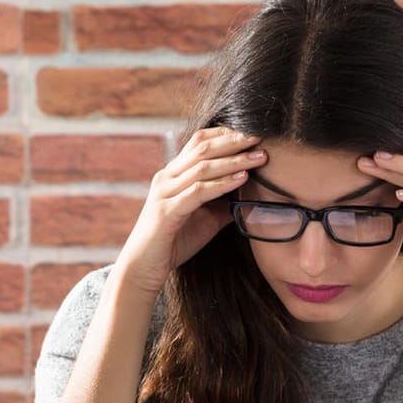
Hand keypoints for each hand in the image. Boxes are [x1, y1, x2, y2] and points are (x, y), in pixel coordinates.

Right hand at [113, 127, 262, 298]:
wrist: (143, 267)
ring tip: (259, 157)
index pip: (199, 142)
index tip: (252, 134)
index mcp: (173, 175)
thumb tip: (249, 198)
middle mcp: (166, 178)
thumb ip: (222, 204)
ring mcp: (165, 193)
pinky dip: (223, 183)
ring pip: (202, 167)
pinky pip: (198, 192)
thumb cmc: (173, 242)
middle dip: (234, 141)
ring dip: (234, 160)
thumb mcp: (204, 218)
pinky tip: (242, 179)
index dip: (225, 134)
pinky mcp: (167, 211)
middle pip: (202, 148)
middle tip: (260, 137)